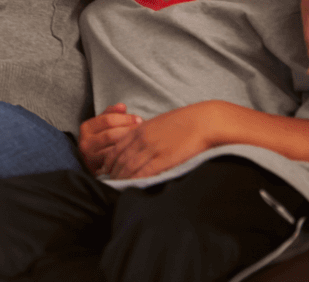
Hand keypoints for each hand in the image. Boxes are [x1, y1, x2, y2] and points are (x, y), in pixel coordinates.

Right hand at [79, 103, 142, 175]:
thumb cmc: (101, 139)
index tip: (139, 119)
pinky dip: (127, 156)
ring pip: (114, 149)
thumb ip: (111, 113)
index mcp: (86, 127)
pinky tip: (137, 152)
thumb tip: (122, 106)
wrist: (92, 161)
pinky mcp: (98, 169)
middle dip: (130, 132)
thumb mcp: (103, 124)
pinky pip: (116, 162)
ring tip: (142, 141)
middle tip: (144, 131)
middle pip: (111, 135)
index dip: (125, 119)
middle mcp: (85, 142)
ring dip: (130, 144)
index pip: (108, 120)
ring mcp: (90, 157)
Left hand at [103, 102, 220, 178]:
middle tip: (107, 181)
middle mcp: (142, 139)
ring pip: (128, 166)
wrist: (203, 121)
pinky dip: (134, 180)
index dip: (109, 160)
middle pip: (120, 158)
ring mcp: (152, 149)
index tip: (105, 169)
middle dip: (112, 171)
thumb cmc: (185, 122)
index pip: (117, 147)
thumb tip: (141, 144)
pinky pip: (144, 172)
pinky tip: (130, 186)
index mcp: (140, 129)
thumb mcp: (159, 123)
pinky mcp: (163, 159)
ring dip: (120, 178)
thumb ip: (147, 133)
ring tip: (116, 187)